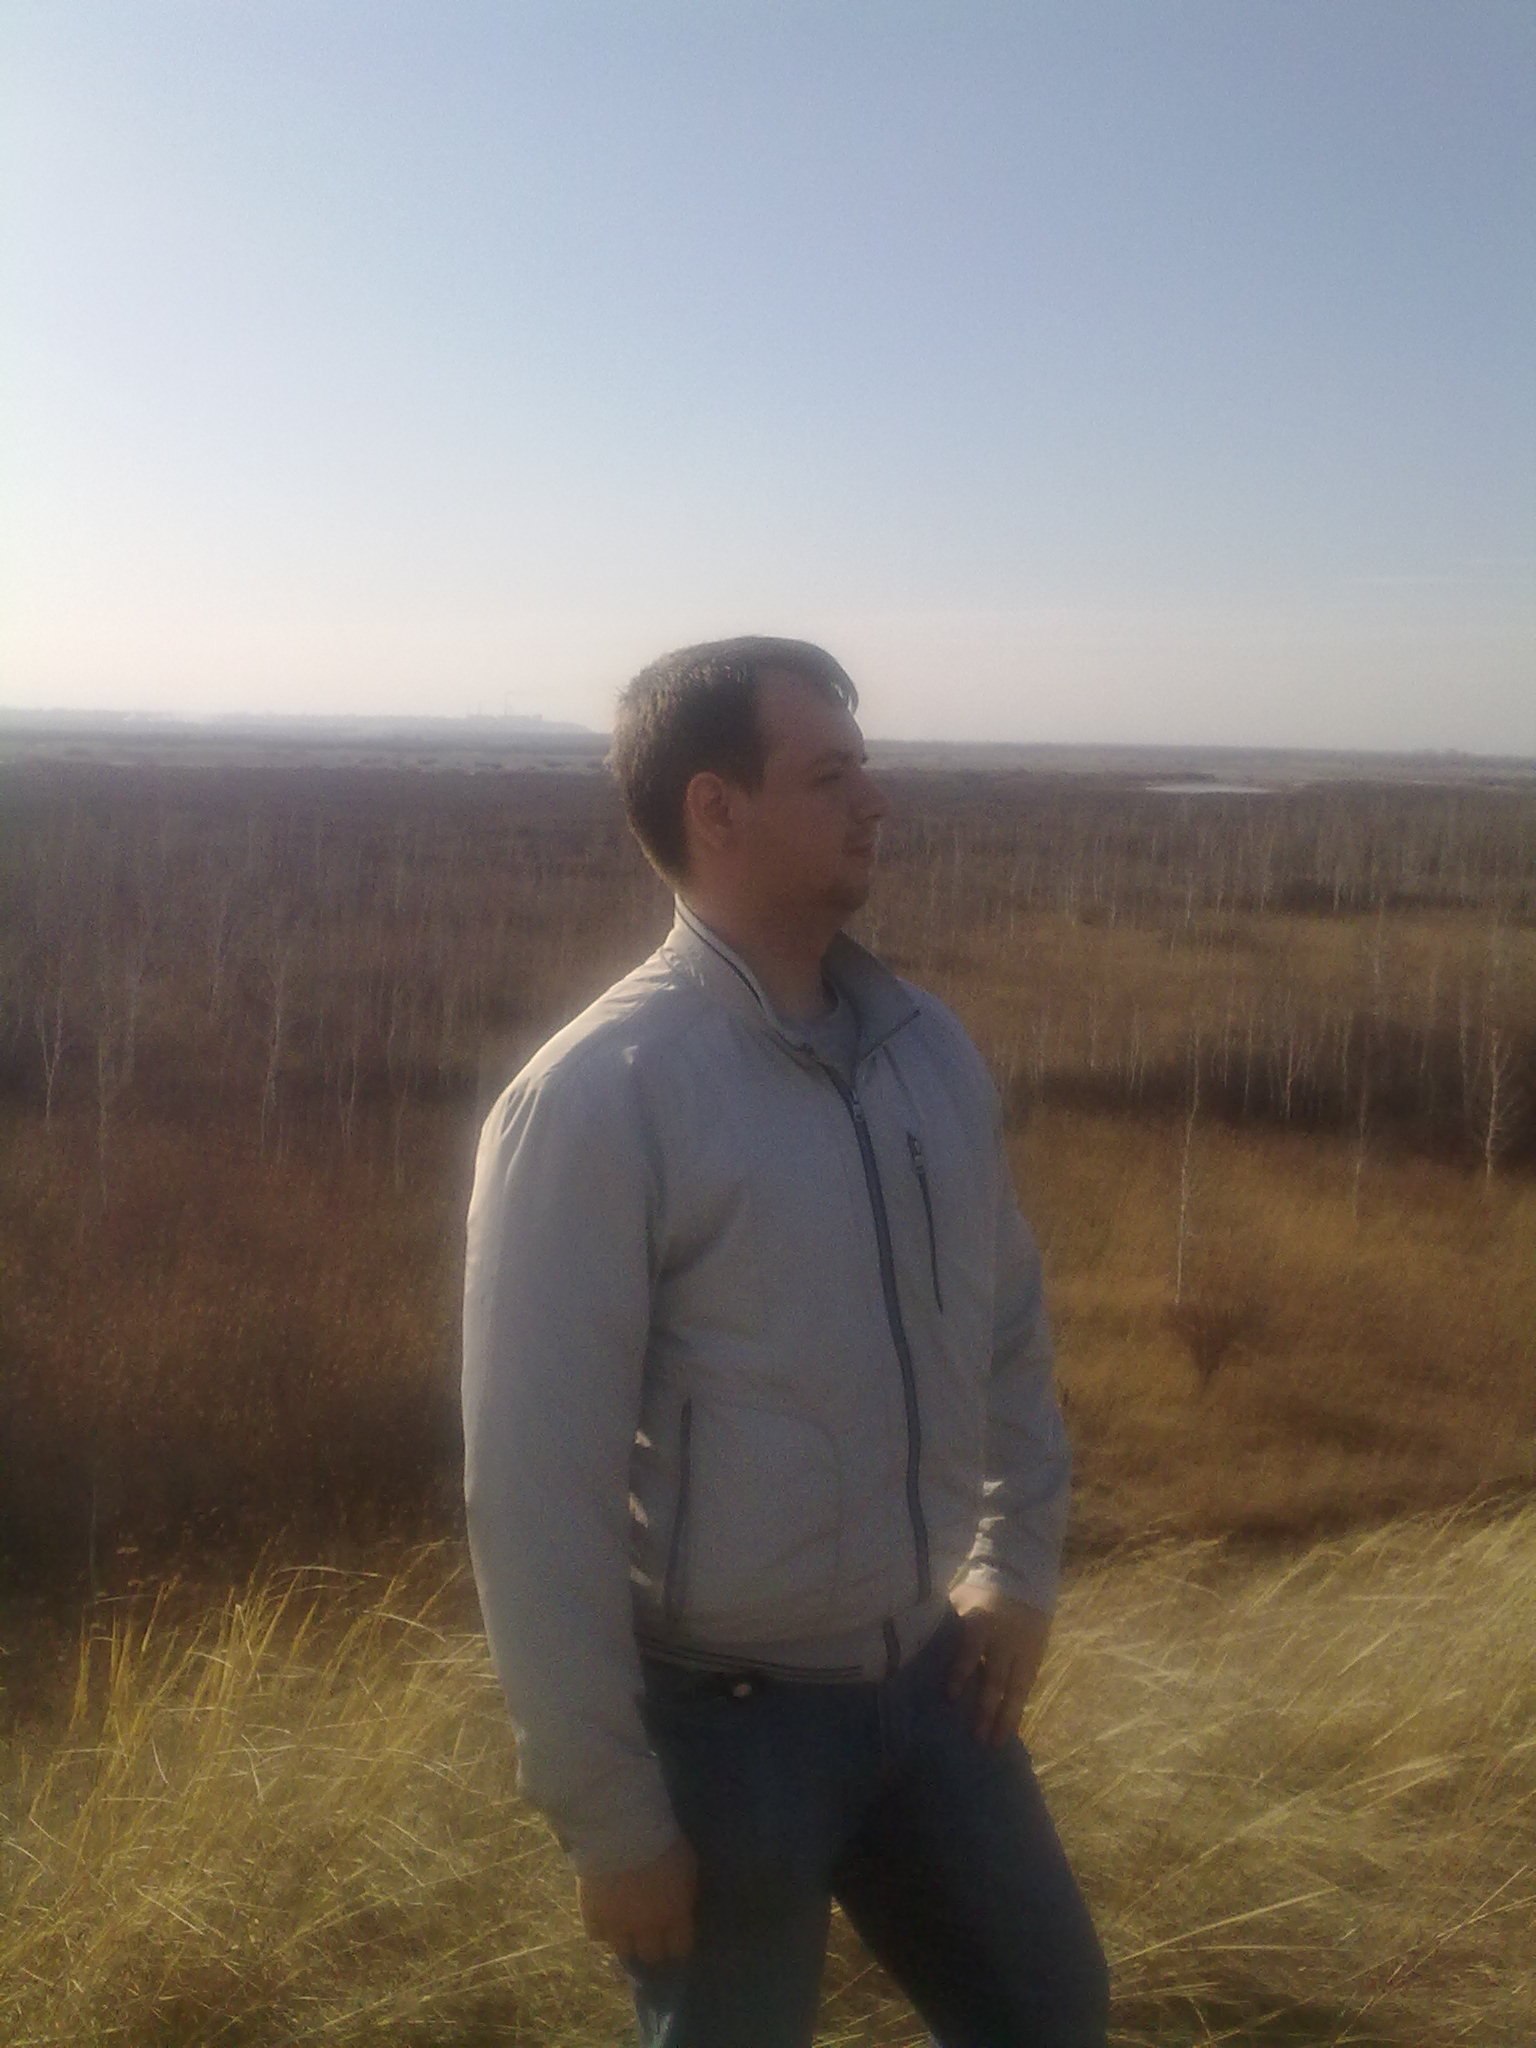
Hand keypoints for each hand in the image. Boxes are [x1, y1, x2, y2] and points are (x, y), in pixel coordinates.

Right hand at [577, 1837, 697, 1965]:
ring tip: (626, 1931)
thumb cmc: (662, 1842)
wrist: (622, 1832)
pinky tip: (604, 1917)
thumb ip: (685, 1893)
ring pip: (623, 1951)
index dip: (678, 1946)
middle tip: (650, 1938)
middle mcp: (647, 1928)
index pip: (680, 1948)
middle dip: (653, 1948)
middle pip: (651, 1955)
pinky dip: (601, 1929)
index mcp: (674, 1915)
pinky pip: (597, 1935)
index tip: (676, 1942)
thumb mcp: (687, 1866)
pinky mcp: (592, 1916)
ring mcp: (618, 1926)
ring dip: (627, 1941)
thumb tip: (684, 1908)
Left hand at [947, 1582, 1050, 1746]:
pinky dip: (1018, 1708)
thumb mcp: (960, 1599)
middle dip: (986, 1709)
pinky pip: (1027, 1687)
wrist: (1023, 1578)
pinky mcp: (1035, 1658)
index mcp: (982, 1622)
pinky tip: (1011, 1727)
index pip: (970, 1651)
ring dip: (1006, 1717)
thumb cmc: (981, 1592)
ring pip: (1016, 1689)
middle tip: (977, 1737)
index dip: (960, 1674)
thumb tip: (916, 1646)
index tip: (950, 1698)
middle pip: (996, 1678)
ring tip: (997, 1741)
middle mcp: (1004, 1640)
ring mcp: (1023, 1651)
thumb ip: (946, 1624)